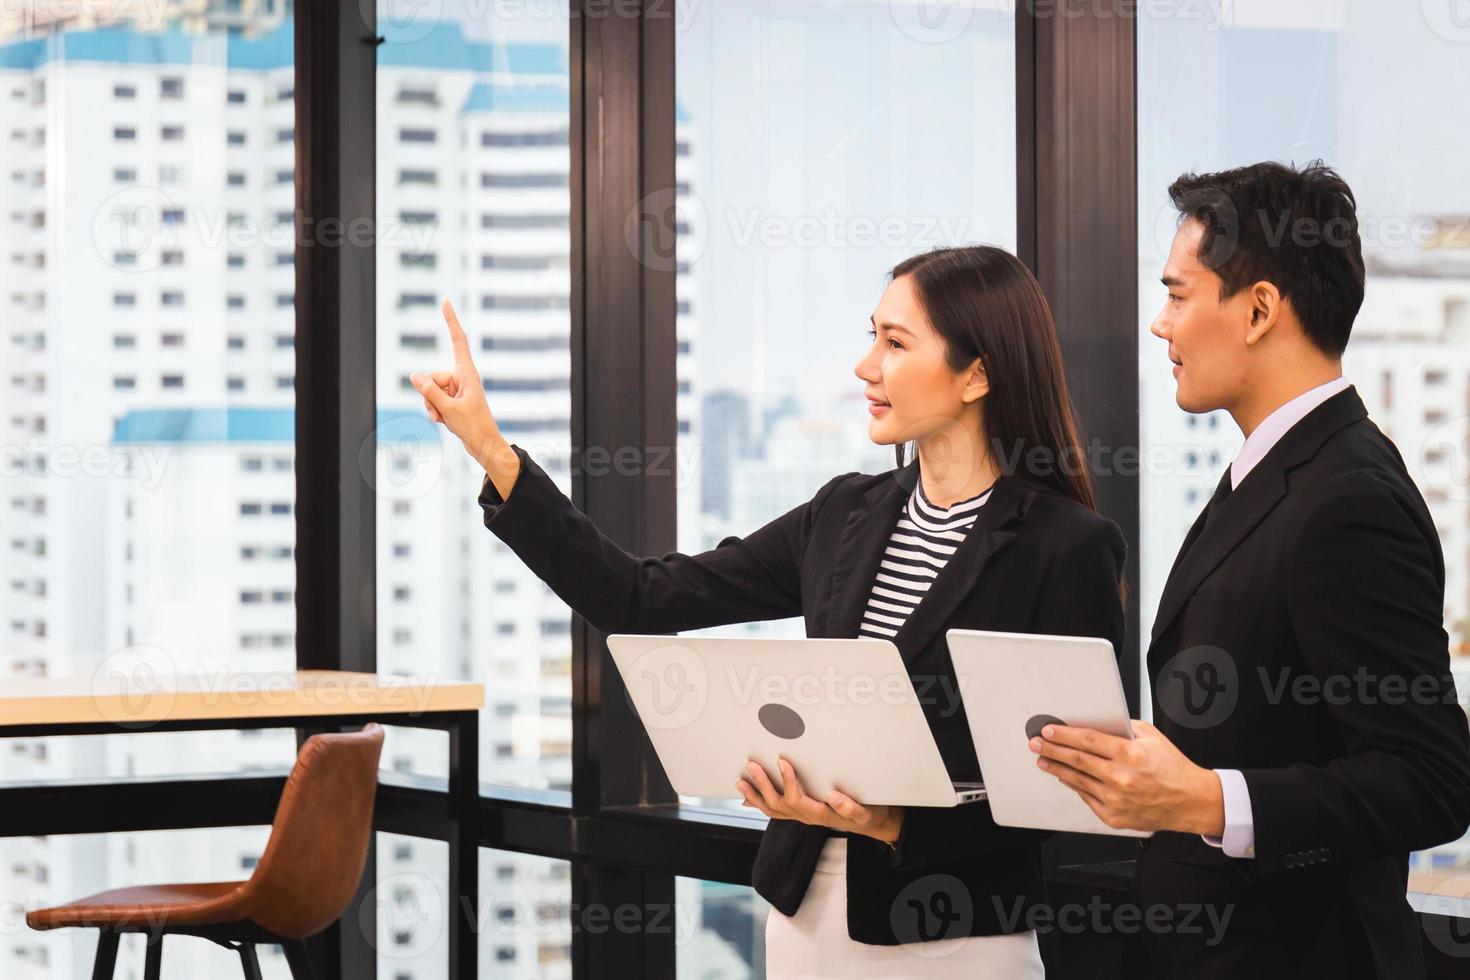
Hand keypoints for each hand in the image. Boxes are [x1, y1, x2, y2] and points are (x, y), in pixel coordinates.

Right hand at [410, 301, 501, 469]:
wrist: (484, 445)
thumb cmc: (473, 427)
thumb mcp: (448, 409)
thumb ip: (429, 392)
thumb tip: (414, 375)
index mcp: (467, 373)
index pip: (458, 341)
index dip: (451, 322)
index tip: (446, 302)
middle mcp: (462, 378)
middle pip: (432, 376)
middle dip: (431, 396)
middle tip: (445, 412)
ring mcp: (457, 389)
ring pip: (430, 391)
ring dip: (433, 407)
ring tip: (447, 419)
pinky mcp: (452, 400)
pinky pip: (434, 401)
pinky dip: (435, 412)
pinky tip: (446, 422)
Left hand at [736, 757, 903, 842]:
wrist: (872, 825)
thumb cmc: (868, 814)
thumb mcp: (865, 812)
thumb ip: (850, 806)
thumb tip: (833, 796)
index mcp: (820, 814)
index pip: (798, 799)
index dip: (787, 781)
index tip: (781, 761)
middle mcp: (807, 818)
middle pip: (778, 804)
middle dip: (763, 785)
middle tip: (752, 764)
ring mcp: (802, 818)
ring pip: (773, 810)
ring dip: (755, 795)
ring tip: (741, 780)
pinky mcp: (801, 815)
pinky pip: (776, 813)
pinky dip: (760, 805)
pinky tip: (747, 799)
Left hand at [1029, 718, 1223, 835]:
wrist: (1190, 801)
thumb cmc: (1173, 769)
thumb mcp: (1152, 737)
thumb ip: (1123, 729)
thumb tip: (1096, 723)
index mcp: (1130, 755)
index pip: (1087, 741)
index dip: (1064, 735)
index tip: (1049, 730)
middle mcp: (1121, 778)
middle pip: (1076, 760)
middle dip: (1052, 750)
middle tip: (1036, 743)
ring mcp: (1116, 799)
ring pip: (1077, 780)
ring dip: (1056, 768)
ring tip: (1043, 760)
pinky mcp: (1114, 816)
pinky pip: (1087, 797)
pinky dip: (1073, 785)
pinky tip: (1064, 777)